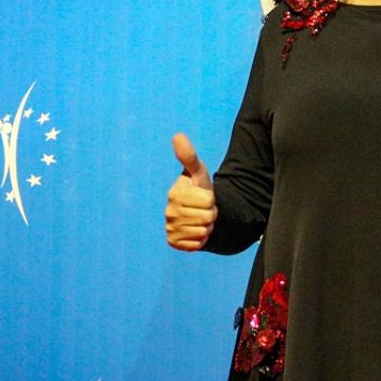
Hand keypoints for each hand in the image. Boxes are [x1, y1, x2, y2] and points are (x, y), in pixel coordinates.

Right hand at [164, 133, 216, 250]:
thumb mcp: (199, 172)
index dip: (211, 199)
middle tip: (203, 209)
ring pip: (203, 231)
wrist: (198, 213)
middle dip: (210, 213)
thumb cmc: (199, 189)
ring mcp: (170, 228)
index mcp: (174, 193)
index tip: (204, 197)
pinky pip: (196, 245)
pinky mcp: (173, 242)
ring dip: (206, 226)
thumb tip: (178, 135)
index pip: (208, 200)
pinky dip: (200, 240)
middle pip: (207, 217)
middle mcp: (169, 212)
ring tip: (199, 219)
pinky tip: (195, 231)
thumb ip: (189, 156)